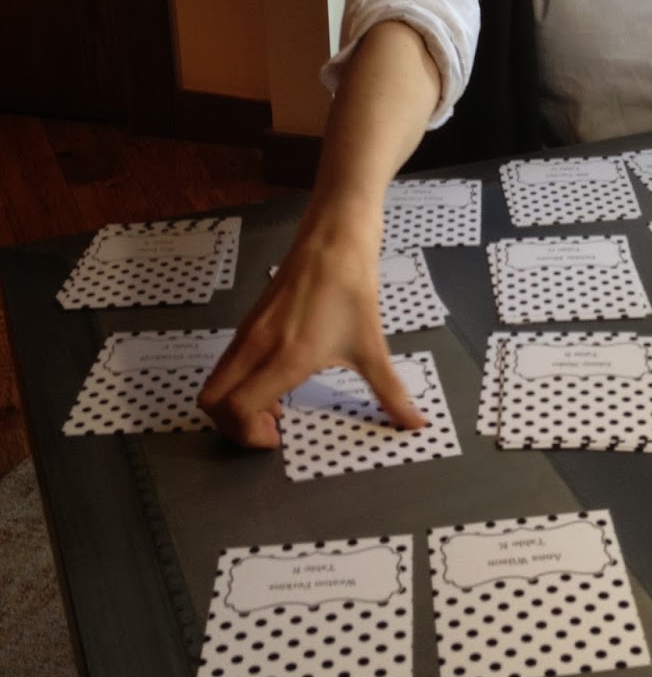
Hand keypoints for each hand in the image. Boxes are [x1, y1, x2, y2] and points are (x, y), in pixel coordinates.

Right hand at [198, 206, 426, 448]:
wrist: (335, 238)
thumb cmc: (352, 289)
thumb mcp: (373, 347)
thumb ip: (390, 392)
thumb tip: (416, 423)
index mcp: (284, 358)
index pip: (236, 409)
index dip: (247, 436)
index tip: (277, 438)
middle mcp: (256, 346)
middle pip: (211, 401)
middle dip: (231, 426)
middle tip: (268, 429)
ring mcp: (248, 332)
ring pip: (216, 381)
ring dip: (235, 403)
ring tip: (275, 407)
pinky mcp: (250, 321)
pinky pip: (228, 362)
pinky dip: (239, 382)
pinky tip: (276, 379)